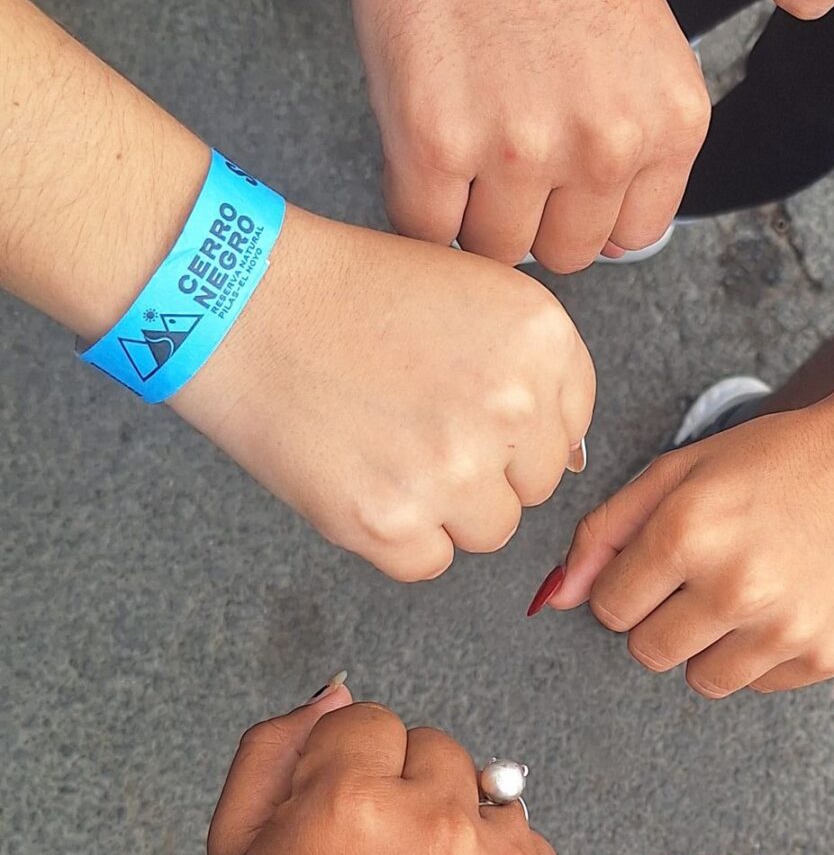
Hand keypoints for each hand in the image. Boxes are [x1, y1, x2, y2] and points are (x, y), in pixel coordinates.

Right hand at [177, 206, 593, 579]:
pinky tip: (359, 476)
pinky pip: (427, 562)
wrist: (242, 304)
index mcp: (540, 341)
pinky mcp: (391, 523)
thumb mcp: (468, 294)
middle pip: (535, 486)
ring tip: (386, 448)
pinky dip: (394, 536)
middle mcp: (512, 408)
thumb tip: (564, 457)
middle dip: (487, 467)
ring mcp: (454, 472)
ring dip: (446, 507)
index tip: (469, 408)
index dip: (519, 427)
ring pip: (488, 530)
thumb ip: (525, 370)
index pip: (571, 428)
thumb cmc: (345, 292)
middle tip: (418, 424)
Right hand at [209, 690, 570, 854]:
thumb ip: (276, 746)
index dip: (349, 771)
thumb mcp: (236, 846)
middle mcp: (435, 821)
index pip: (369, 720)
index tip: (344, 823)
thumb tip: (336, 690)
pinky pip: (527, 842)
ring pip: (486, 790)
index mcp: (351, 797)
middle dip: (408, 789)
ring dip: (460, 824)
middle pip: (435, 746)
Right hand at [347, 0, 710, 269]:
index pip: (629, 236)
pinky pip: (423, 227)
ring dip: (468, 209)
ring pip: (492, 249)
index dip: (582, 211)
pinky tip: (419, 140)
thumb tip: (614, 234)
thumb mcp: (638, 40)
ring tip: (458, 133)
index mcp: (672, 119)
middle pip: (562, 252)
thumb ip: (635, 136)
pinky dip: (415, 198)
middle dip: (528, 214)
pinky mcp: (435, 142)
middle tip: (496, 151)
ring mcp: (522, 149)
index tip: (554, 182)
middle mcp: (609, 142)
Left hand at [547, 356, 833, 695]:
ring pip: (700, 679)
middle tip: (704, 575)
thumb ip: (607, 531)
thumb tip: (555, 598)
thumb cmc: (784, 455)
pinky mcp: (823, 656)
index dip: (628, 585)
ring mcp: (782, 628)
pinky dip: (761, 653)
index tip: (661, 564)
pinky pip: (757, 684)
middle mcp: (733, 586)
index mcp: (686, 532)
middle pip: (647, 651)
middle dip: (661, 618)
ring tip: (745, 590)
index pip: (609, 608)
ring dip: (708, 644)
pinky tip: (787, 600)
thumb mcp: (683, 470)